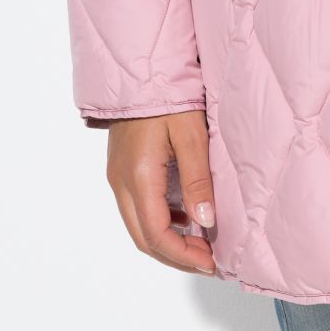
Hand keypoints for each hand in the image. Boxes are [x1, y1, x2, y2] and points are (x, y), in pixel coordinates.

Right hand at [105, 111, 217, 276]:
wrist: (142, 68)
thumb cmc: (168, 95)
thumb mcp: (191, 135)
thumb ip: (198, 180)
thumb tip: (205, 223)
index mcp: (138, 177)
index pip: (156, 236)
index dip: (183, 256)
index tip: (211, 262)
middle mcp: (120, 182)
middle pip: (144, 238)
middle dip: (176, 256)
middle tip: (208, 261)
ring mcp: (118, 176)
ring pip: (139, 225)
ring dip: (168, 240)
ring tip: (201, 243)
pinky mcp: (122, 168)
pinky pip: (138, 207)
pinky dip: (161, 221)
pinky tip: (185, 217)